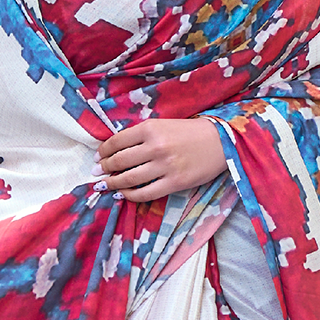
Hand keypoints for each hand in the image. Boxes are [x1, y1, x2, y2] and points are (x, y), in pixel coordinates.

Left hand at [96, 118, 228, 201]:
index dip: (103, 152)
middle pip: (119, 161)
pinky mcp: (174, 183)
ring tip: (105, 185)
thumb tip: (115, 151)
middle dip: (104, 168)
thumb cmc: (190, 132)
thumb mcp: (163, 124)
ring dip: (112, 183)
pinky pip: (145, 193)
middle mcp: (155, 146)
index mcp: (150, 128)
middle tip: (97, 173)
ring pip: (129, 179)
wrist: (222, 141)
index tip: (98, 158)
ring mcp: (165, 166)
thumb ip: (141, 135)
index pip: (116, 142)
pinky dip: (130, 195)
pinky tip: (124, 194)